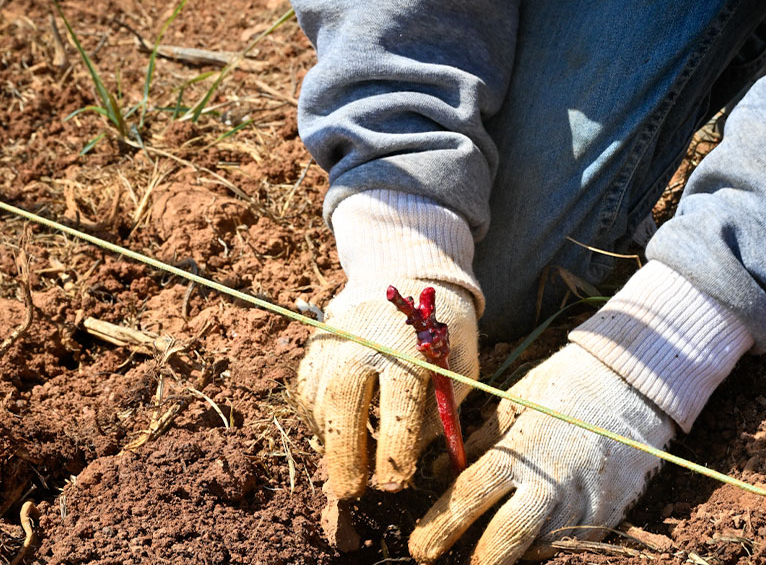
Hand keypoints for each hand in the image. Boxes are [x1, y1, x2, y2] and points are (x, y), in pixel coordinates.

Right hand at [295, 277, 478, 497]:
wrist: (405, 273)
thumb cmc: (442, 328)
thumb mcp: (460, 364)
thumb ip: (442, 409)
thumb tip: (418, 456)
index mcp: (409, 347)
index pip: (399, 407)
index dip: (395, 450)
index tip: (394, 483)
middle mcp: (364, 342)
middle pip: (343, 404)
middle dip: (345, 455)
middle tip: (350, 492)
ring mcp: (333, 341)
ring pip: (318, 401)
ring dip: (330, 441)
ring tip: (348, 468)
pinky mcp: (315, 343)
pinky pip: (306, 390)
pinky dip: (317, 418)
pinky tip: (336, 434)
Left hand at [409, 343, 674, 564]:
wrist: (633, 387)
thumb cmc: (565, 387)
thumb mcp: (515, 402)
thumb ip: (477, 441)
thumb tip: (438, 473)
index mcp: (521, 451)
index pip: (469, 498)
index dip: (440, 527)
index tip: (420, 547)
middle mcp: (551, 483)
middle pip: (504, 540)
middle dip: (475, 561)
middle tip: (443, 562)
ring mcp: (582, 503)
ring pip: (537, 549)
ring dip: (510, 555)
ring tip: (487, 550)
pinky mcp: (607, 515)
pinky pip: (567, 543)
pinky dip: (543, 546)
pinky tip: (528, 542)